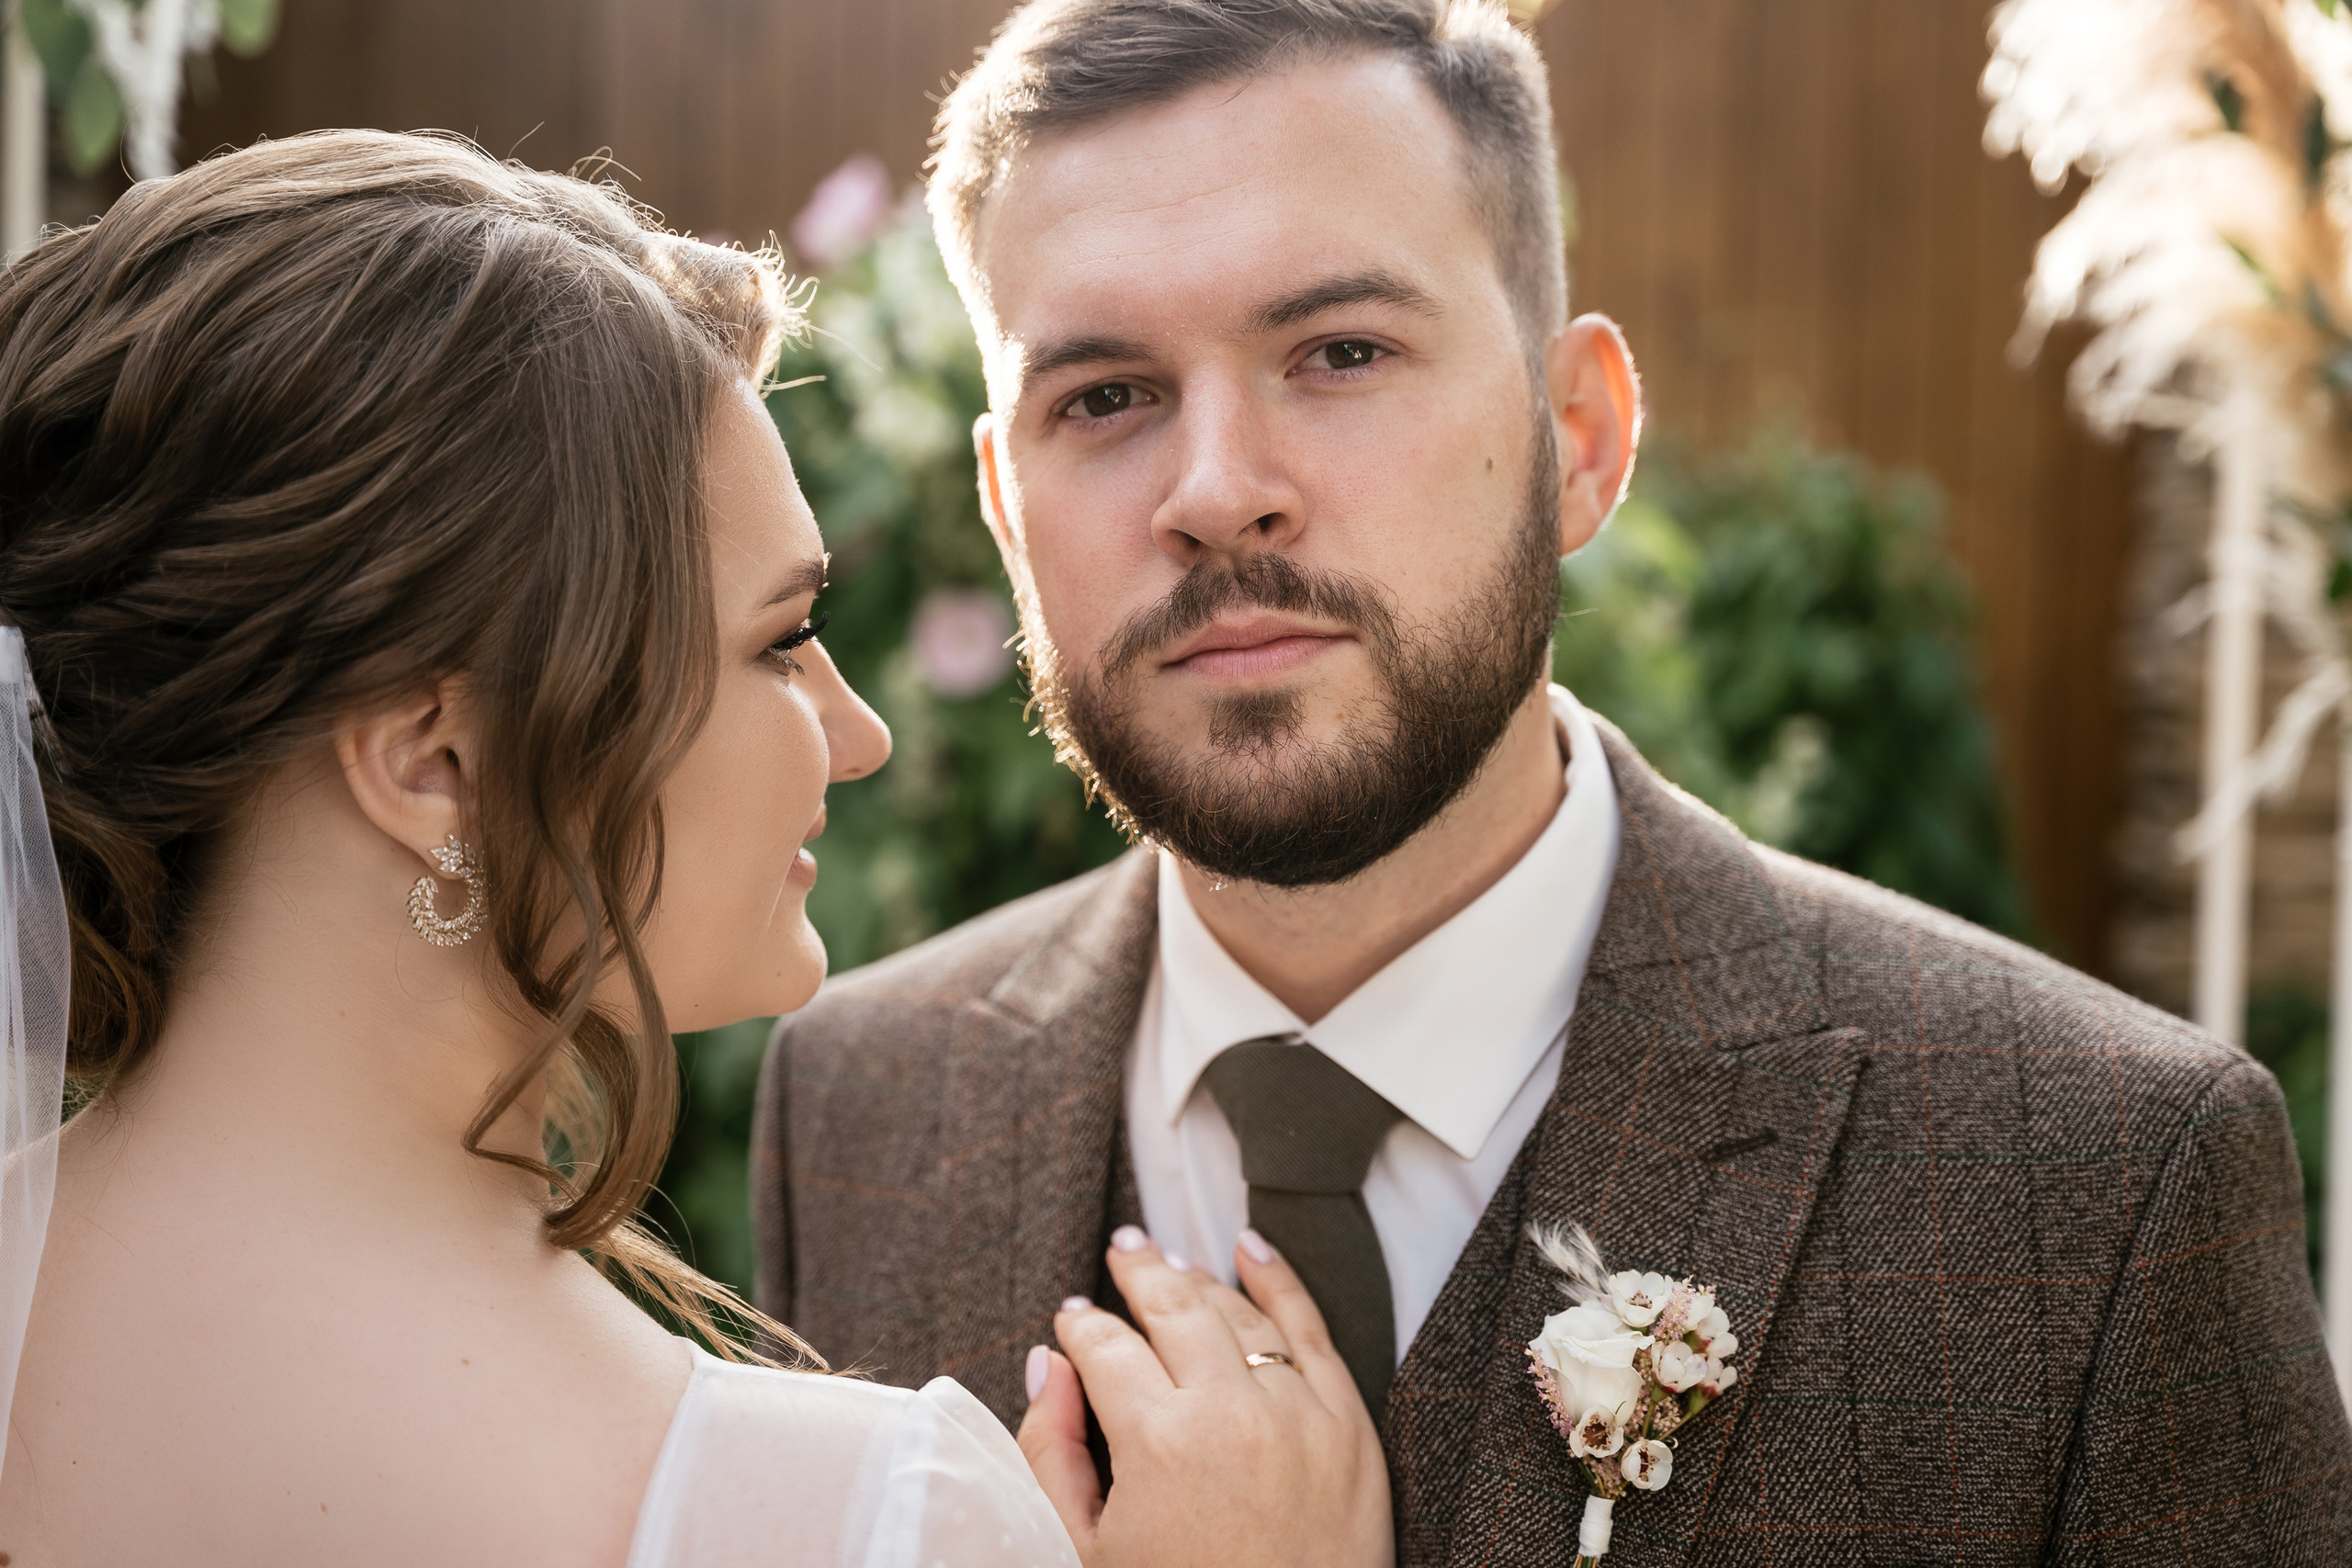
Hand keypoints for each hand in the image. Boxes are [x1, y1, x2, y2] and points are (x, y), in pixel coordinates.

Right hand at [1016, 1228, 1392, 1567]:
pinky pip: (1312, 1329)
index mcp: (1155, 1441)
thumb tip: (1046, 1366)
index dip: (1081, 1326)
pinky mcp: (1348, 1426)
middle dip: (1139, 1271)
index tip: (1072, 1317)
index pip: (1105, 1347)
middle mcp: (1228, 1411)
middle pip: (1173, 1308)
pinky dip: (1280, 1280)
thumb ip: (1052, 1451)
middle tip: (1122, 1248)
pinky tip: (1251, 1250)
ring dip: (1198, 1278)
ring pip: (1237, 1312)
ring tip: (1171, 1261)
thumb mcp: (1085, 1551)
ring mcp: (1297, 1413)